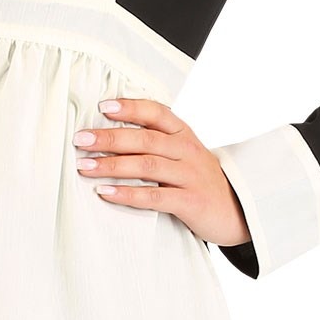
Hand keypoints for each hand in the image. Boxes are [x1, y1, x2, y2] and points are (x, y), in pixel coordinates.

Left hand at [72, 97, 250, 245]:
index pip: (157, 113)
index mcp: (185, 135)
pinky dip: (128, 194)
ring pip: (147, 165)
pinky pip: (155, 196)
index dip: (131, 107)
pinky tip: (106, 193)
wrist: (238, 213)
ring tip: (85, 167)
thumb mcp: (186, 155)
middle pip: (145, 138)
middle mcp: (188, 151)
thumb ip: (158, 143)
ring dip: (112, 165)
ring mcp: (191, 176)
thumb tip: (112, 135)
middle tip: (81, 140)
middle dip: (110, 138)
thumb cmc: (201, 181)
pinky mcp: (191, 202)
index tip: (103, 106)